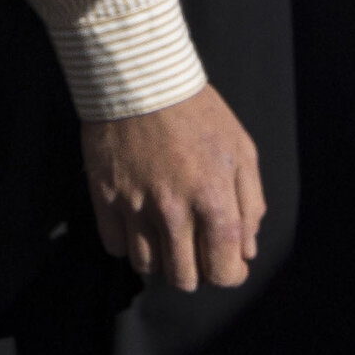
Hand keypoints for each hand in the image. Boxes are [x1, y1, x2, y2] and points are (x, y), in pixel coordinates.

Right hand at [81, 86, 263, 291]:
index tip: (226, 262)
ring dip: (158, 258)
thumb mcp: (242, 151)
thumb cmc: (197, 112)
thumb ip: (251, 204)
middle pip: (183, 277)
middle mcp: (173, 211)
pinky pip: (113, 245)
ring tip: (162, 235)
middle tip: (192, 247)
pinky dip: (126, 243)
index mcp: (214, 201)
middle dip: (193, 270)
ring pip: (145, 266)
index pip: (224, 270)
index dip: (229, 274)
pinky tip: (135, 223)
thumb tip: (246, 249)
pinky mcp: (103, 195)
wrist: (138, 77)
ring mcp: (134, 205)